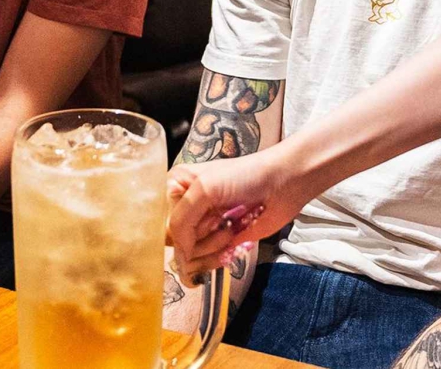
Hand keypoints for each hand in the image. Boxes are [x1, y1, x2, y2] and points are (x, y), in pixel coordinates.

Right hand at [166, 148, 312, 283]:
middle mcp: (184, 209)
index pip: (156, 221)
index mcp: (174, 188)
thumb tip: (179, 257)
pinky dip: (219, 258)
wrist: (283, 184)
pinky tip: (235, 242)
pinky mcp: (219, 245)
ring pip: (189, 258)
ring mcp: (201, 228)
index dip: (173, 229)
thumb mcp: (205, 189)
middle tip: (219, 219)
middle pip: (172, 243)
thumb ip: (181, 221)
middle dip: (196, 237)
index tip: (194, 224)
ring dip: (213, 246)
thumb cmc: (245, 176)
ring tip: (231, 226)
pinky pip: (206, 264)